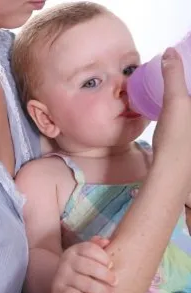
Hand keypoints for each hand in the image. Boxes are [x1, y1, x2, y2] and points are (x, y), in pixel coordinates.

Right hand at [51, 239, 115, 292]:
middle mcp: (66, 260)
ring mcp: (62, 276)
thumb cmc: (79, 269)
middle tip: (115, 282)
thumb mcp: (84, 256)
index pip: (89, 248)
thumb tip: (106, 241)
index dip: (103, 256)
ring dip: (101, 290)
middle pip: (88, 265)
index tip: (111, 265)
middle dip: (104, 274)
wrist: (59, 284)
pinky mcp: (59, 291)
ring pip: (85, 282)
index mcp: (73, 250)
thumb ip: (95, 247)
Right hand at [152, 48, 190, 180]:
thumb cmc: (176, 139)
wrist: (171, 173)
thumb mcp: (175, 103)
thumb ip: (173, 75)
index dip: (190, 67)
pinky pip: (188, 113)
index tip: (186, 57)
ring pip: (189, 103)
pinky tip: (177, 101)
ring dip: (185, 90)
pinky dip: (184, 102)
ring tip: (179, 82)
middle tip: (182, 68)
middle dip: (187, 78)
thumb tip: (170, 52)